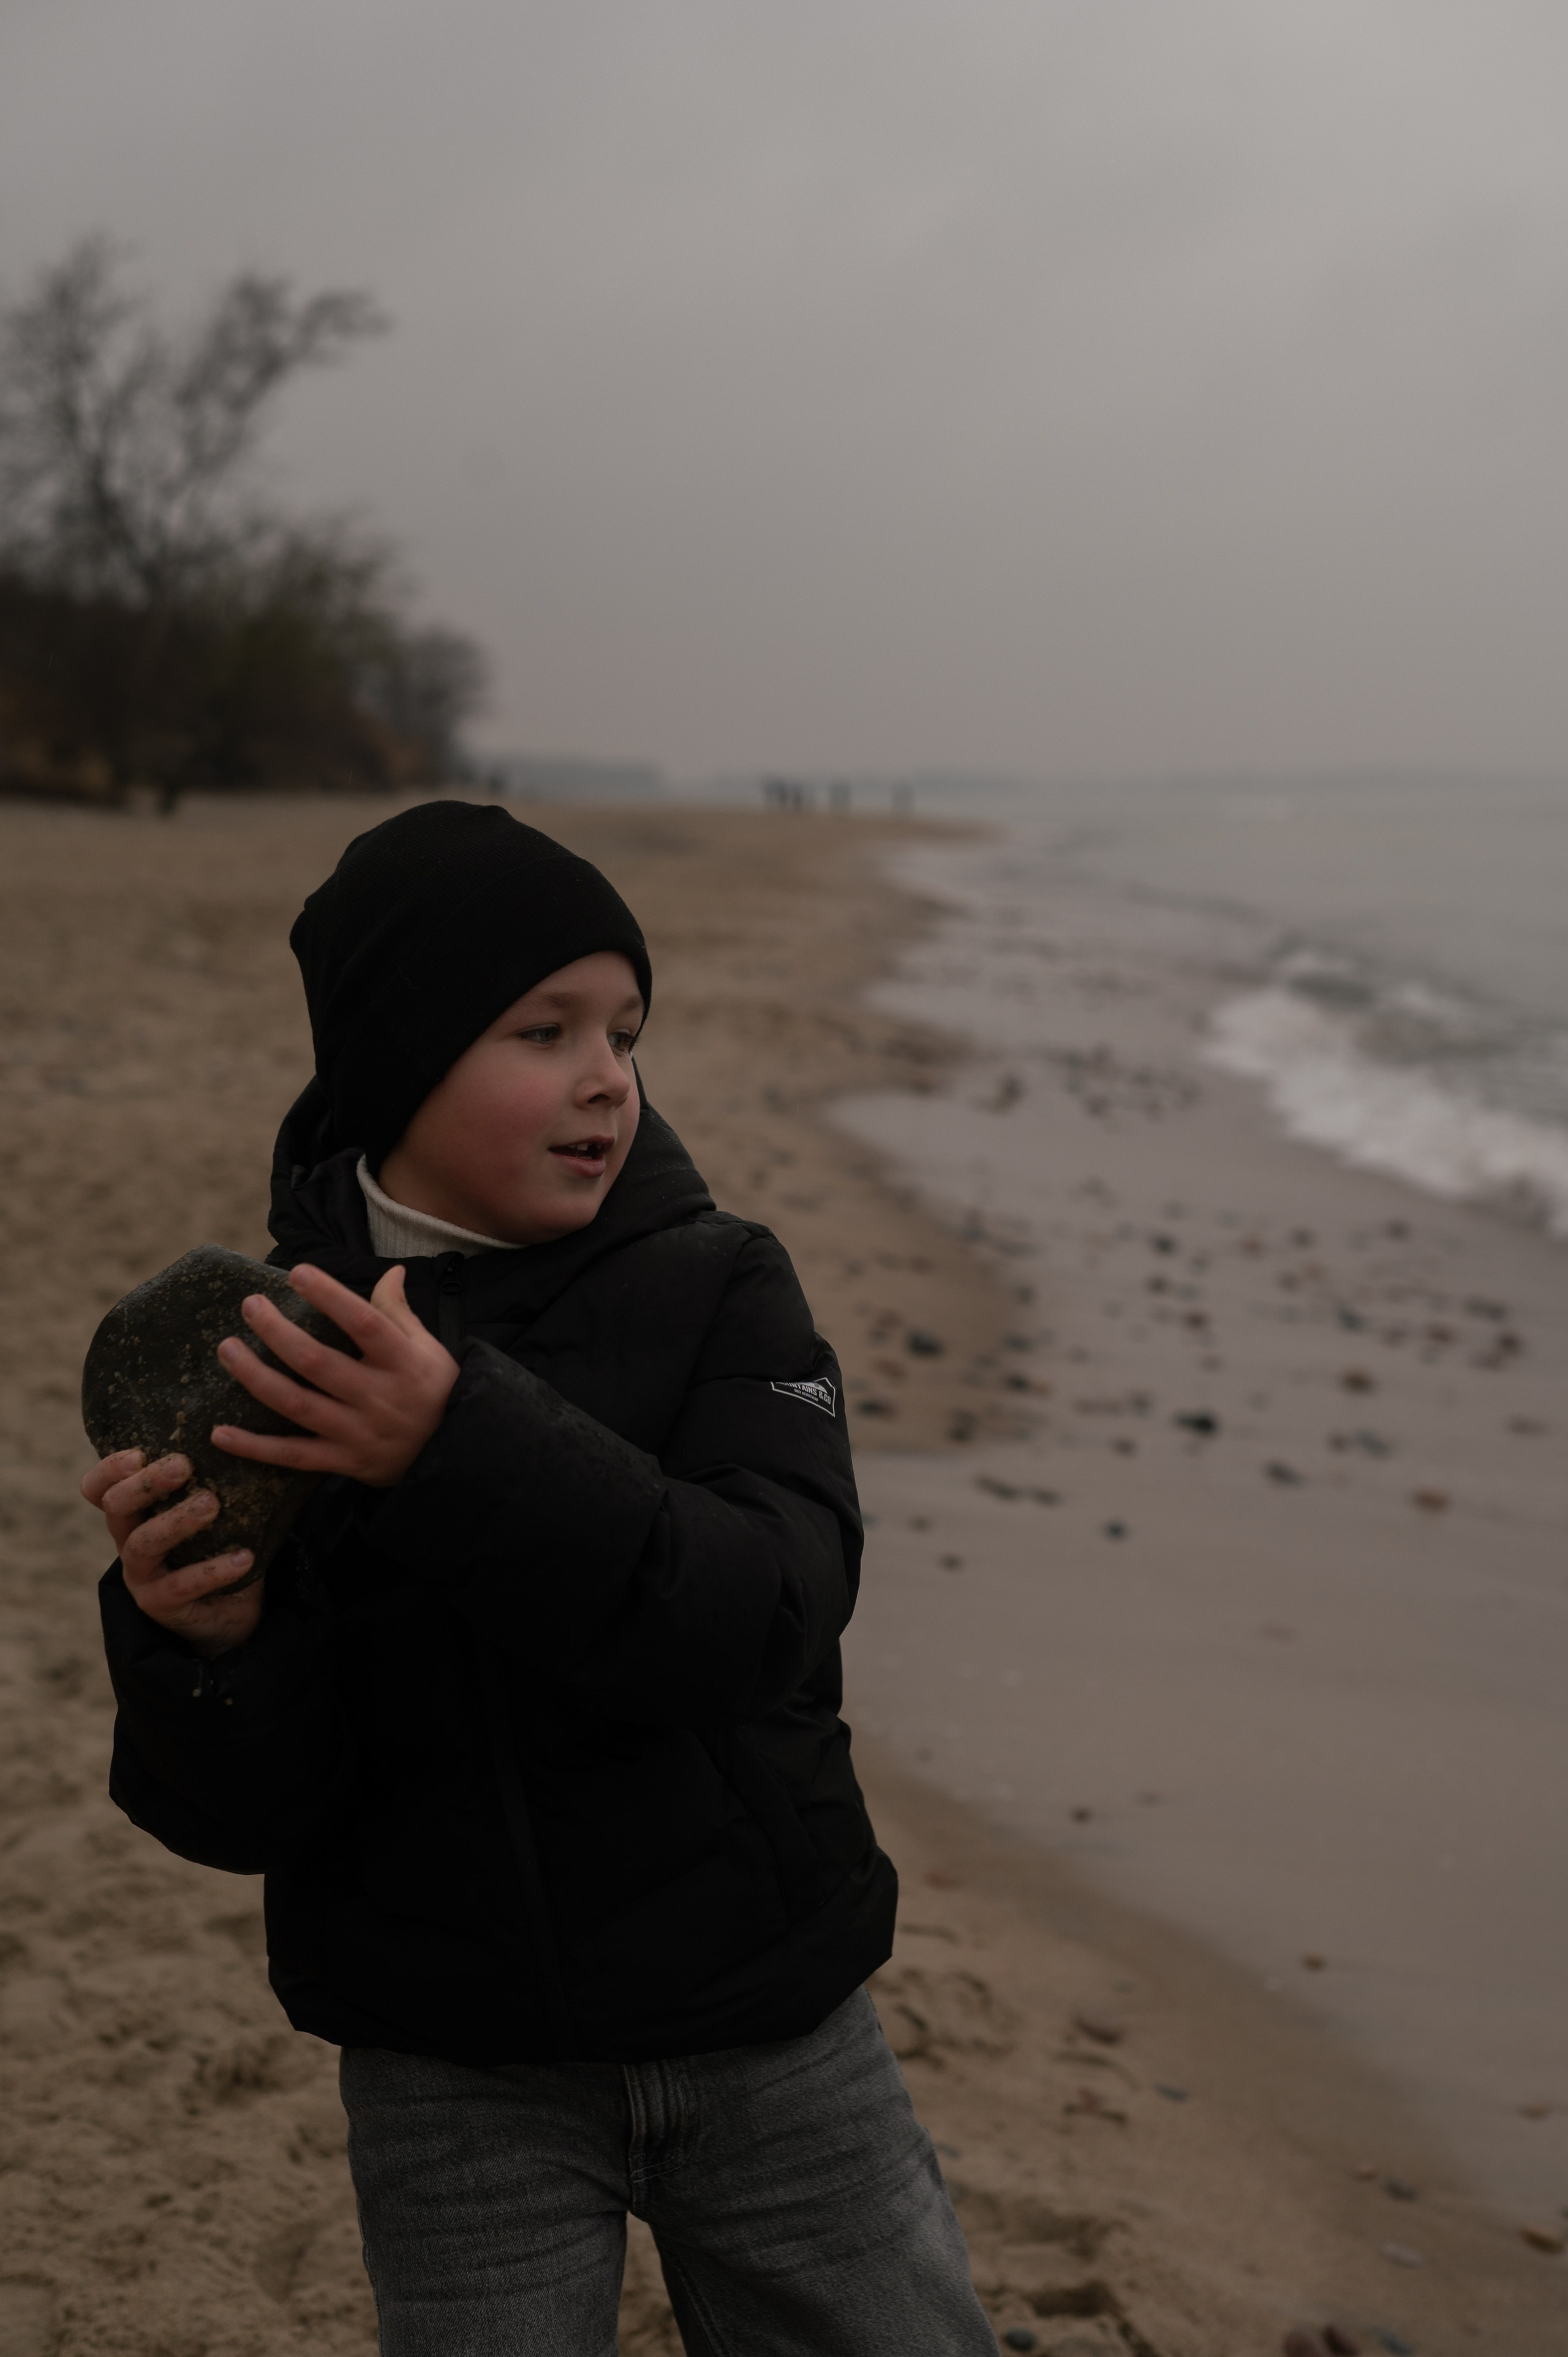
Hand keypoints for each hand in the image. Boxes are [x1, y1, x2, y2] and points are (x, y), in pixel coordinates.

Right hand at [81, 1449, 261, 1657]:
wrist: (227, 1610)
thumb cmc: (215, 1548)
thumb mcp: (207, 1511)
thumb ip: (210, 1479)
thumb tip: (242, 1434)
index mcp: (134, 1516)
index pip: (99, 1489)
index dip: (110, 1469)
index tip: (140, 1453)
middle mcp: (129, 1543)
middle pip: (116, 1508)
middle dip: (146, 1484)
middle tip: (184, 1465)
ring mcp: (141, 1576)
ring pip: (143, 1544)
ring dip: (176, 1521)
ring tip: (212, 1504)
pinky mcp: (160, 1605)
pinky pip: (181, 1585)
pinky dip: (213, 1570)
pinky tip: (244, 1557)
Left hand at [211, 1262, 458, 1489]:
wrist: (454, 1455)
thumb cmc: (436, 1391)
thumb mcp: (429, 1349)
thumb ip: (400, 1312)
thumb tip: (392, 1271)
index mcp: (402, 1362)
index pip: (364, 1323)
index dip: (330, 1297)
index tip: (297, 1272)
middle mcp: (378, 1397)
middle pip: (318, 1363)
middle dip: (278, 1332)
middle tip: (250, 1306)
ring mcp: (358, 1432)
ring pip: (297, 1405)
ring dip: (256, 1377)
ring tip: (227, 1349)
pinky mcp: (343, 1462)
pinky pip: (293, 1455)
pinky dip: (255, 1447)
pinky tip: (219, 1433)